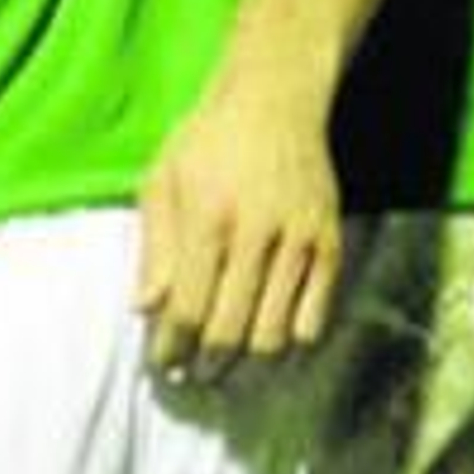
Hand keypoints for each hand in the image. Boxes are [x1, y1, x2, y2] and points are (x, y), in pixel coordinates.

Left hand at [136, 83, 341, 380]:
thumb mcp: (163, 179)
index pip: (188, 310)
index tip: (162, 365)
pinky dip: (291, 341)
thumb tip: (143, 309)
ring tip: (226, 368)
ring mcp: (299, 240)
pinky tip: (269, 341)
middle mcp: (257, 232)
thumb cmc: (209, 138)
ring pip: (275, 334)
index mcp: (208, 217)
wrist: (276, 98)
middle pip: (231, 331)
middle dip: (206, 366)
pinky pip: (315, 317)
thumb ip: (155, 247)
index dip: (172, 349)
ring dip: (247, 363)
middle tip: (192, 375)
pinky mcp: (330, 242)